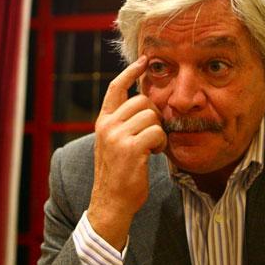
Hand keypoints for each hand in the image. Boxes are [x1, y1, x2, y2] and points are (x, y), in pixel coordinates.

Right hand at [87, 56, 166, 250]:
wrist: (110, 203)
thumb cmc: (118, 175)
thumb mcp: (114, 144)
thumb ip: (124, 124)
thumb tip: (145, 105)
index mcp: (103, 122)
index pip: (116, 88)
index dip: (131, 72)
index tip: (144, 61)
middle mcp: (107, 125)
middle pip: (142, 100)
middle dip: (154, 115)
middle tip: (152, 135)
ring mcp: (117, 136)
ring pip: (151, 116)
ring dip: (159, 132)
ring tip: (151, 148)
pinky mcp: (130, 148)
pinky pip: (157, 132)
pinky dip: (161, 143)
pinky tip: (153, 154)